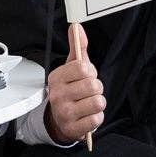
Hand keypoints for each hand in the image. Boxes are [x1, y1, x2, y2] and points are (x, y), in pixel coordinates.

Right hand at [46, 23, 104, 143]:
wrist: (59, 120)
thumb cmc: (69, 91)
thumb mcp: (72, 68)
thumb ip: (77, 47)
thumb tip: (76, 28)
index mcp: (57, 78)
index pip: (83, 67)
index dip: (90, 71)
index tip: (84, 76)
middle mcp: (58, 95)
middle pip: (93, 85)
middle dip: (96, 88)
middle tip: (87, 92)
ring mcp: (64, 113)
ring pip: (98, 102)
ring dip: (98, 103)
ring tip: (88, 104)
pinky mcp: (73, 128)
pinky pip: (97, 119)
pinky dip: (97, 117)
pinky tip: (88, 115)